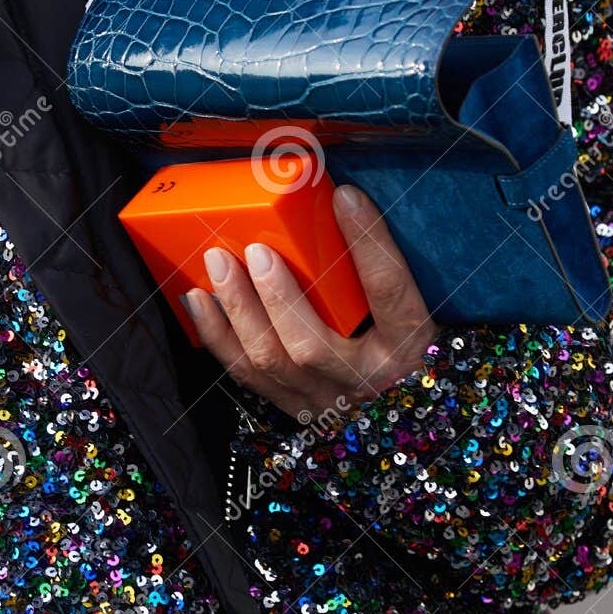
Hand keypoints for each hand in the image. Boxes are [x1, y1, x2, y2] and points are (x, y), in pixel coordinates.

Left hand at [186, 184, 438, 422]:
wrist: (405, 416)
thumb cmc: (405, 350)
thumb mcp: (413, 314)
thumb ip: (378, 272)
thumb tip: (341, 205)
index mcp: (408, 348)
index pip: (389, 291)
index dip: (368, 243)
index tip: (345, 197)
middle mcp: (363, 381)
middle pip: (311, 345)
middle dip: (277, 296)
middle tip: (257, 250)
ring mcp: (322, 399)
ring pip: (271, 361)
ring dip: (238, 310)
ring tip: (218, 263)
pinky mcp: (292, 406)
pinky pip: (245, 373)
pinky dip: (217, 335)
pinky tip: (199, 299)